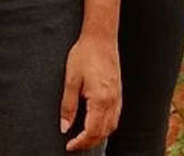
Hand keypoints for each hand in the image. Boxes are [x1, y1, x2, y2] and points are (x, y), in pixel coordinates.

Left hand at [60, 34, 121, 151]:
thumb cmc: (85, 54)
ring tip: (84, 137)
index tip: (69, 146)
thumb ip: (68, 106)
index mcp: (100, 100)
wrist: (100, 37)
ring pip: (112, 126)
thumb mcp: (71, 80)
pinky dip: (107, 125)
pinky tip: (97, 123)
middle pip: (103, 132)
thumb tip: (64, 127)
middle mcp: (112, 101)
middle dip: (89, 142)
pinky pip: (116, 116)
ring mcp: (118, 97)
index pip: (92, 132)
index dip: (80, 142)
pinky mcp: (119, 91)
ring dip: (99, 135)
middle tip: (74, 144)